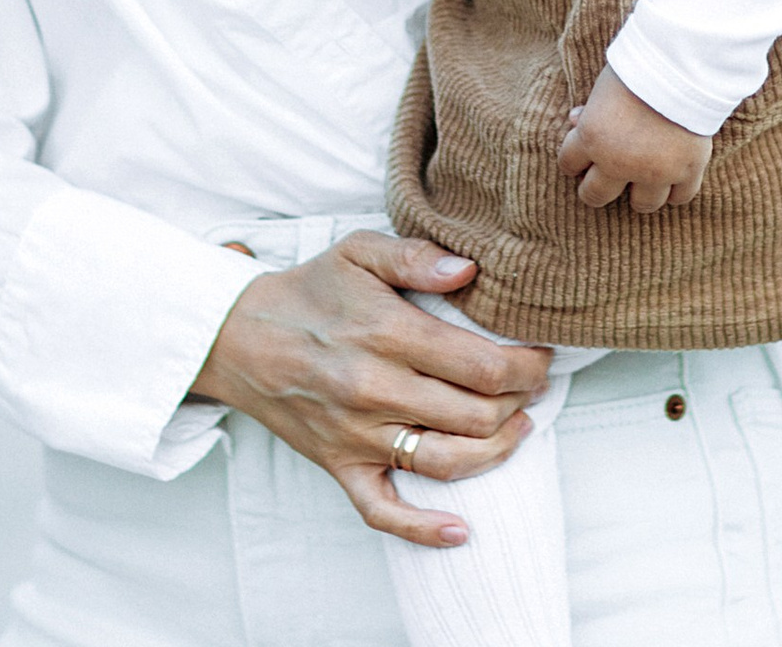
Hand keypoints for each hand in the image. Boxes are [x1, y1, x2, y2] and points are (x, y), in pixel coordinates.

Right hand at [188, 230, 550, 548]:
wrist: (240, 337)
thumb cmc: (311, 290)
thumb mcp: (359, 250)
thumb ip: (415, 256)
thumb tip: (468, 271)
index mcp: (387, 333)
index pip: (482, 365)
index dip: (526, 365)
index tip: (541, 354)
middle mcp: (375, 389)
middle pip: (475, 415)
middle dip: (520, 402)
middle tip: (535, 386)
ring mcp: (357, 436)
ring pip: (445, 462)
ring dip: (496, 452)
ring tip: (518, 429)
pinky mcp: (339, 467)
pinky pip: (383, 512)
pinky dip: (423, 529)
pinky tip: (460, 531)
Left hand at [557, 66, 710, 211]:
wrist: (683, 62)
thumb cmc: (638, 67)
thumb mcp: (604, 85)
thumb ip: (591, 110)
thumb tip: (576, 120)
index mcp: (592, 138)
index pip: (568, 164)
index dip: (573, 161)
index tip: (580, 160)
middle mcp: (619, 162)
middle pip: (596, 196)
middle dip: (596, 188)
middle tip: (605, 180)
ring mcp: (655, 171)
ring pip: (642, 204)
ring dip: (640, 193)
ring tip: (643, 178)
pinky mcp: (687, 171)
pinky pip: (679, 197)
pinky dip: (677, 189)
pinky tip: (674, 175)